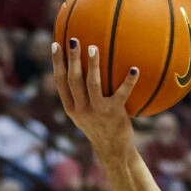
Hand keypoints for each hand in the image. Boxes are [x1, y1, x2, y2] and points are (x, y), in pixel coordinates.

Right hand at [52, 38, 136, 161]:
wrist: (114, 151)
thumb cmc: (100, 128)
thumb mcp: (85, 115)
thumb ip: (80, 97)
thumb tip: (80, 70)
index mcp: (71, 108)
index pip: (60, 82)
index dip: (56, 63)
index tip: (55, 44)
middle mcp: (81, 109)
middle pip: (73, 79)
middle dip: (72, 58)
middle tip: (74, 40)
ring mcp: (97, 112)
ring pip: (92, 84)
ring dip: (92, 65)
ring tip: (94, 47)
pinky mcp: (114, 114)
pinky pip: (121, 94)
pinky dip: (129, 82)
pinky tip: (135, 70)